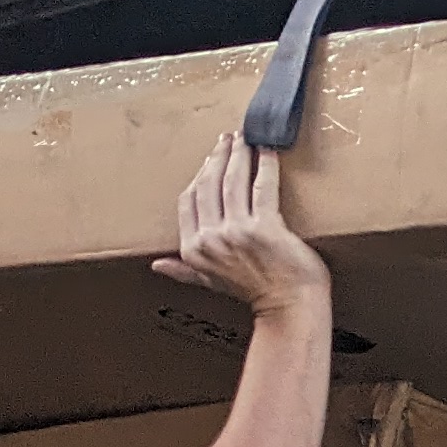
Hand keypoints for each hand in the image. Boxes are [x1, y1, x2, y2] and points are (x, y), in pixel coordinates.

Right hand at [152, 135, 332, 319]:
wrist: (290, 307)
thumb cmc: (255, 294)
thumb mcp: (211, 282)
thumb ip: (184, 270)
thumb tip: (157, 265)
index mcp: (193, 249)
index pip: (189, 200)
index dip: (200, 175)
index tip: (210, 158)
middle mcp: (211, 239)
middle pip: (209, 185)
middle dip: (217, 157)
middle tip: (227, 139)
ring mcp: (237, 232)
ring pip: (232, 181)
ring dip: (238, 155)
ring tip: (244, 139)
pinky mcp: (266, 227)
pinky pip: (263, 187)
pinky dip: (265, 165)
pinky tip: (268, 150)